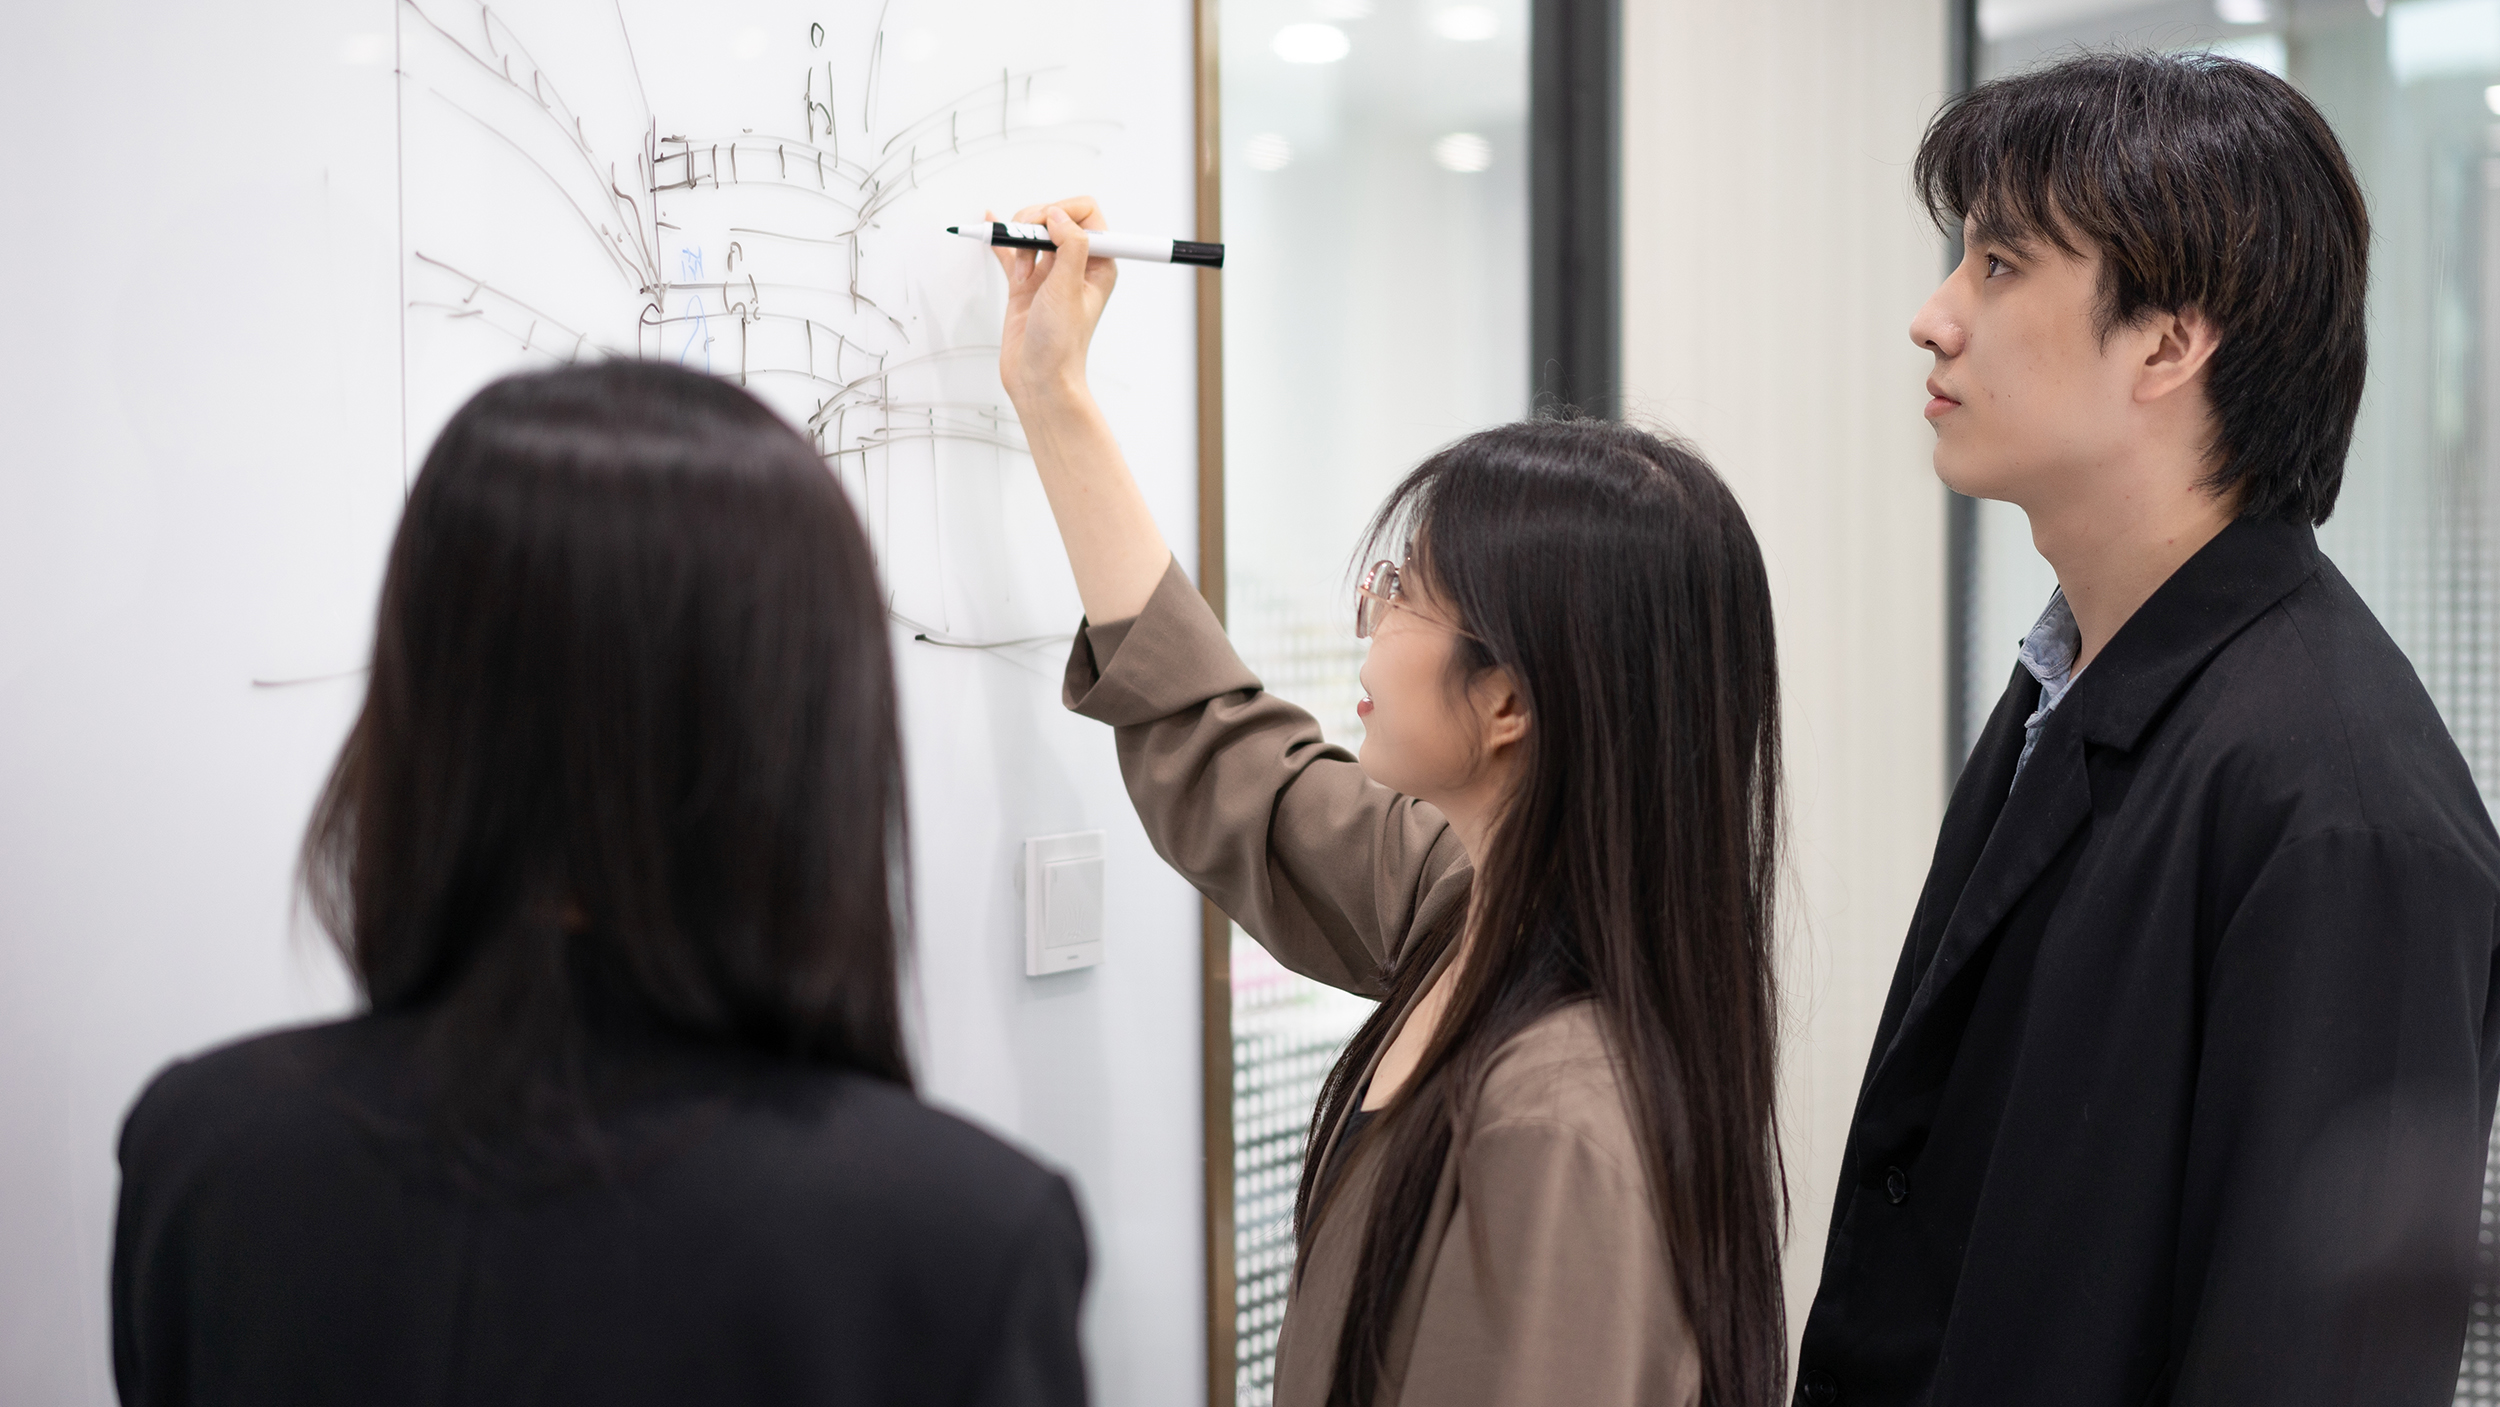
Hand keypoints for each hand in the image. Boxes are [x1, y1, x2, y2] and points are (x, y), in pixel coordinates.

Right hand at [993, 197, 1116, 410]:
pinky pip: (1014, 252)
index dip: (1063, 212)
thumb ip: (1071, 247)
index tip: (1046, 228)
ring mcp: (1050, 273)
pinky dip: (1002, 240)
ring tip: (1021, 273)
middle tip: (1026, 244)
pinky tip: (992, 226)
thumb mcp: (1069, 289)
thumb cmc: (1062, 345)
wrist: (1039, 378)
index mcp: (1098, 264)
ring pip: (1032, 232)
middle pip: (1055, 217)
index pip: (1087, 214)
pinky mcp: (1027, 284)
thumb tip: (1059, 216)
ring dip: (1019, 242)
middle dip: (1035, 224)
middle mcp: (1076, 265)